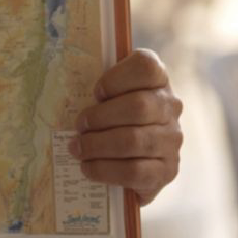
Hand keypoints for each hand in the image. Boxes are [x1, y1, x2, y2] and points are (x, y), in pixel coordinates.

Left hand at [71, 48, 182, 205]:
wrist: (139, 160)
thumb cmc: (116, 118)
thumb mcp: (110, 97)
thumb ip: (100, 90)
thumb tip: (65, 90)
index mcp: (158, 80)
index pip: (146, 66)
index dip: (116, 79)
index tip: (96, 93)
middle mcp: (171, 107)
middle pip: (138, 106)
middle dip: (100, 117)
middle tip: (79, 126)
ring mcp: (172, 140)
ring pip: (134, 140)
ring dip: (98, 145)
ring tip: (78, 148)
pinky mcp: (167, 170)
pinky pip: (135, 171)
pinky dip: (105, 170)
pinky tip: (88, 167)